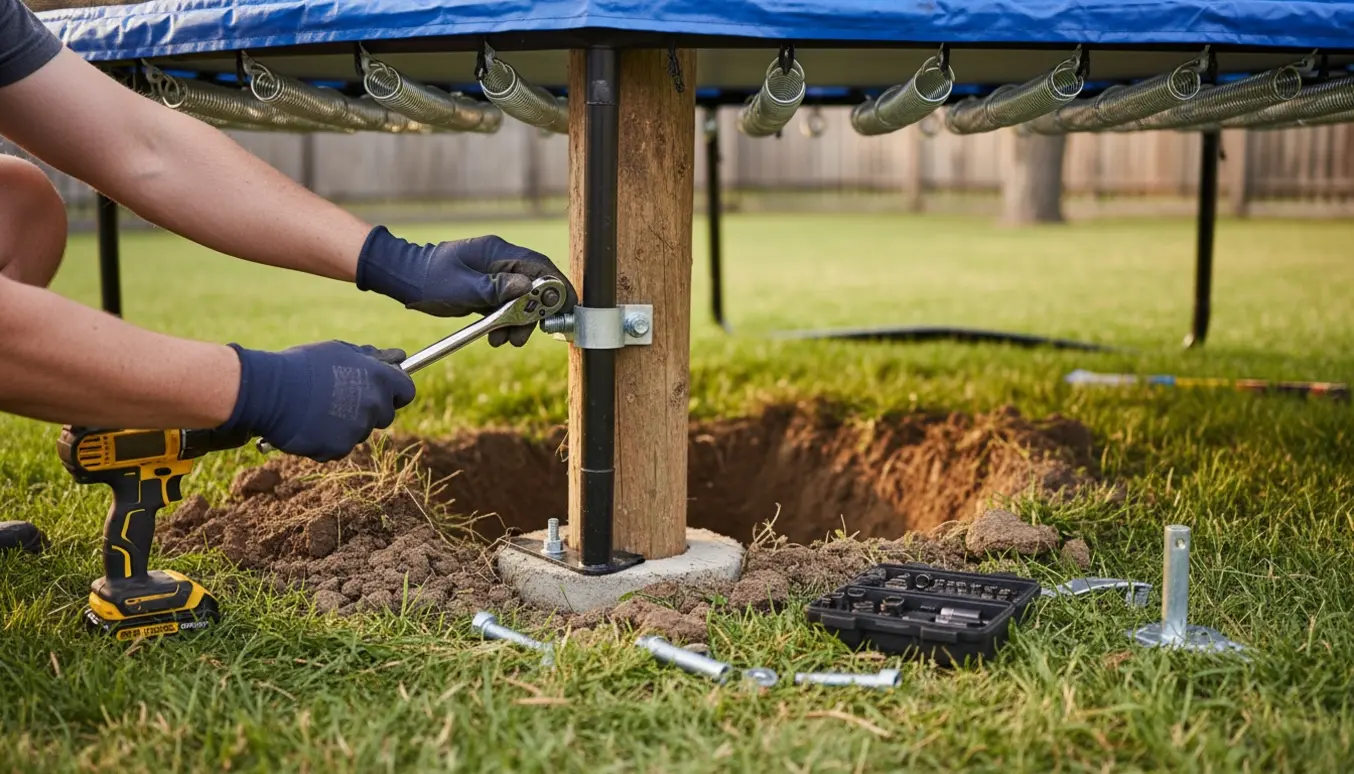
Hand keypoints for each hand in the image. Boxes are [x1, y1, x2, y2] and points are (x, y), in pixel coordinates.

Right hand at [219, 341, 415, 461]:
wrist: (269, 391)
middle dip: (370, 409)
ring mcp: (358, 429)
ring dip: (346, 424)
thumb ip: (372, 358)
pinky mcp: (339, 448)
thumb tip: (399, 357)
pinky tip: (310, 424)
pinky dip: (327, 439)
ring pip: (361, 431)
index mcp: (379, 379)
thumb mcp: (340, 352)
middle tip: (342, 399)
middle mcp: (374, 405)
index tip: (383, 391)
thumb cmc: (304, 366)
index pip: (407, 391)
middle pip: (385, 415)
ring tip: (319, 409)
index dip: (395, 391)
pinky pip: (339, 446)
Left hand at [355, 226, 577, 346]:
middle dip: (535, 312)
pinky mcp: (488, 291)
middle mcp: (500, 262)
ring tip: (507, 340)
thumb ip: (496, 287)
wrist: (404, 279)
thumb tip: (529, 288)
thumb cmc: (429, 278)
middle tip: (527, 333)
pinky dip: (506, 323)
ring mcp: (494, 276)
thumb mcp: (462, 286)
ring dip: (519, 322)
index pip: (539, 266)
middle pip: (535, 286)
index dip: (557, 285)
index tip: (567, 305)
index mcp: (497, 252)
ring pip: (522, 300)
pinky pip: (507, 307)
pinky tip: (497, 337)